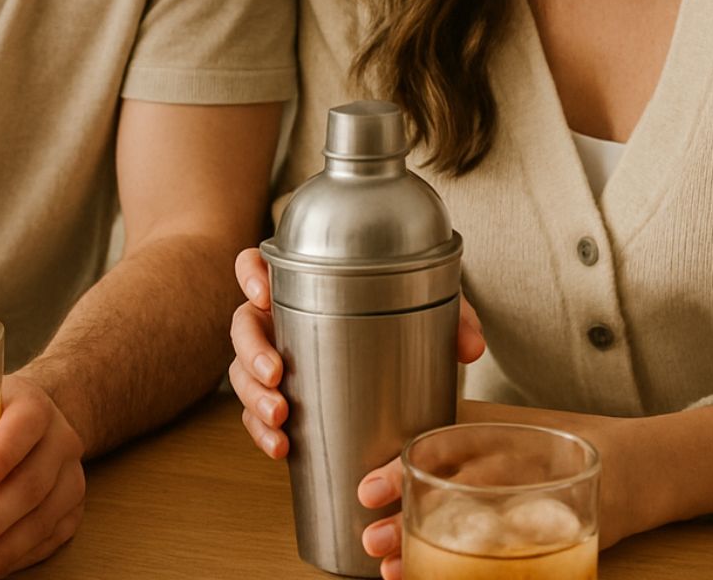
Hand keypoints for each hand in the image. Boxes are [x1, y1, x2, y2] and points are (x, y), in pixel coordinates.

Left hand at [0, 373, 84, 578]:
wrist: (41, 420)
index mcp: (33, 405)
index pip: (21, 429)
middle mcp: (59, 440)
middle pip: (31, 484)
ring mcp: (70, 477)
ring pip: (43, 519)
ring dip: (2, 551)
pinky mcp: (71, 510)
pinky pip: (48, 540)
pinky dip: (16, 560)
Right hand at [228, 247, 487, 457]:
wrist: (400, 356)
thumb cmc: (402, 312)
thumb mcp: (431, 302)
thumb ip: (454, 317)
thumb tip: (470, 347)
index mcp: (301, 282)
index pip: (255, 264)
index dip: (249, 273)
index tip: (263, 293)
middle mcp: (278, 318)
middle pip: (243, 325)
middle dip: (253, 352)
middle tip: (277, 375)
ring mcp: (274, 357)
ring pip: (242, 373)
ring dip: (253, 398)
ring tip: (281, 420)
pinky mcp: (280, 397)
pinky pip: (256, 414)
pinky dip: (262, 433)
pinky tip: (282, 448)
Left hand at [355, 399, 650, 577]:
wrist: (645, 465)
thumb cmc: (558, 444)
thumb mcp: (507, 428)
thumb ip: (461, 434)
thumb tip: (398, 449)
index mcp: (512, 433)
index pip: (451, 445)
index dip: (405, 468)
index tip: (367, 489)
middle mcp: (533, 466)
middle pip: (467, 494)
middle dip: (416, 523)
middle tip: (374, 539)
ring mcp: (558, 506)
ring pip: (494, 535)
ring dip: (443, 558)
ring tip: (399, 572)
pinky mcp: (581, 541)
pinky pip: (535, 564)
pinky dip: (497, 574)